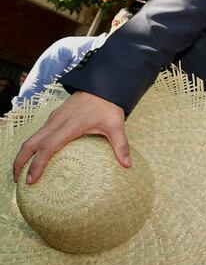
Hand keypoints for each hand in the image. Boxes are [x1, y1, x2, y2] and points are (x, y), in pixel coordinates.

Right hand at [13, 91, 129, 183]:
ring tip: (23, 172)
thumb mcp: (116, 125)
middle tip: (19, 180)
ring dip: (24, 154)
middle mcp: (56, 122)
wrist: (103, 84)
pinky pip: (38, 133)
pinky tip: (36, 155)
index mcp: (69, 126)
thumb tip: (127, 164)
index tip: (31, 180)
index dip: (37, 165)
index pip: (47, 148)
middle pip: (30, 143)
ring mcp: (54, 118)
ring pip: (32, 137)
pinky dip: (32, 146)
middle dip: (20, 162)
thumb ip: (121, 145)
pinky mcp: (55, 116)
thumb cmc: (108, 105)